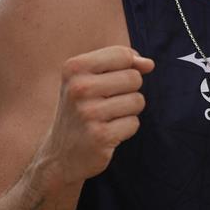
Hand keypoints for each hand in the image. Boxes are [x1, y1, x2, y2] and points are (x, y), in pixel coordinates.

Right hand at [35, 45, 153, 186]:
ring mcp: (88, 113)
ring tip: (107, 118)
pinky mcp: (100, 136)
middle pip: (134, 78)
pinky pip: (134, 123)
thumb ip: (122, 64)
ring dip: (129, 111)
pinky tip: (108, 133)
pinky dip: (126, 129)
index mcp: (74, 68)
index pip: (122, 55)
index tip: (113, 80)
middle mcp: (79, 88)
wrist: (61, 154)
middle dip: (129, 91)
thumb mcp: (91, 79)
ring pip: (138, 100)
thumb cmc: (82, 109)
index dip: (129, 67)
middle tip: (108, 103)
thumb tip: (149, 63)